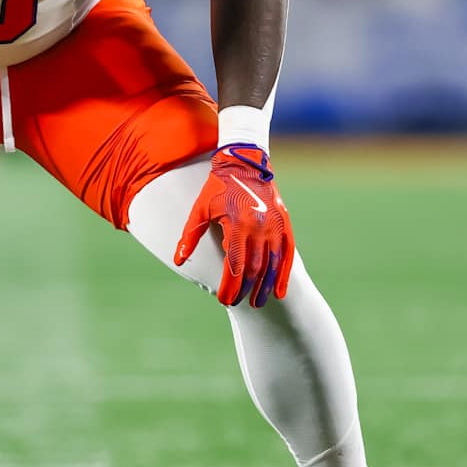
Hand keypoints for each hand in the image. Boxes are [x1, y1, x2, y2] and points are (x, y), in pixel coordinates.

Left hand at [173, 144, 295, 306]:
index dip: (230, 286)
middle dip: (245, 290)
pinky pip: (287, 254)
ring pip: (272, 265)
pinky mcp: (284, 224)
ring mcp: (274, 226)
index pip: (235, 265)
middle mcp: (259, 227)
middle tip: (238, 303)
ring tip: (257, 303)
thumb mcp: (199, 210)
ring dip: (265, 287)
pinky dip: (284, 274)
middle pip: (254, 269)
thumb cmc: (217, 188)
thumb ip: (189, 237)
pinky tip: (280, 292)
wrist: (244, 163)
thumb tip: (179, 262)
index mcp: (237, 225)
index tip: (224, 300)